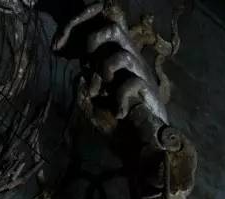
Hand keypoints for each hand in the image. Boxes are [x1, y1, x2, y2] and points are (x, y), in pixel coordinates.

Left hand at [55, 5, 168, 138]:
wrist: (148, 141)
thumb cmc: (123, 120)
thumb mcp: (101, 100)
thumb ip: (91, 86)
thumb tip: (80, 76)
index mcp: (118, 59)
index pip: (103, 35)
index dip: (87, 42)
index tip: (76, 62)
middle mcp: (131, 61)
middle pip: (115, 30)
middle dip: (96, 40)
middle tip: (87, 61)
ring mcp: (141, 74)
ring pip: (123, 55)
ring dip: (107, 70)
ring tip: (101, 91)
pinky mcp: (148, 91)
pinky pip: (132, 84)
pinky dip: (120, 99)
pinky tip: (119, 115)